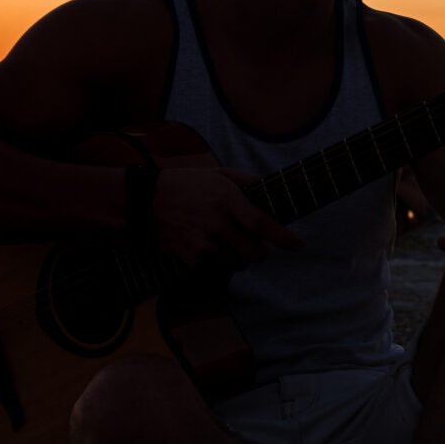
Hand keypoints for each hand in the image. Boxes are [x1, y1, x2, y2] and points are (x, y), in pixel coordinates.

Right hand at [151, 166, 302, 266]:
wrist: (146, 202)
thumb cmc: (186, 184)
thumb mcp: (218, 175)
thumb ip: (247, 183)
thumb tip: (269, 191)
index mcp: (227, 201)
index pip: (264, 225)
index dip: (285, 238)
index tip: (299, 245)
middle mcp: (218, 226)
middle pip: (255, 253)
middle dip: (261, 251)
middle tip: (257, 244)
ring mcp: (204, 245)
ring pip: (237, 264)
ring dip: (240, 257)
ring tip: (229, 242)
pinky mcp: (191, 259)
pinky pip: (216, 269)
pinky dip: (219, 261)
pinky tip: (210, 246)